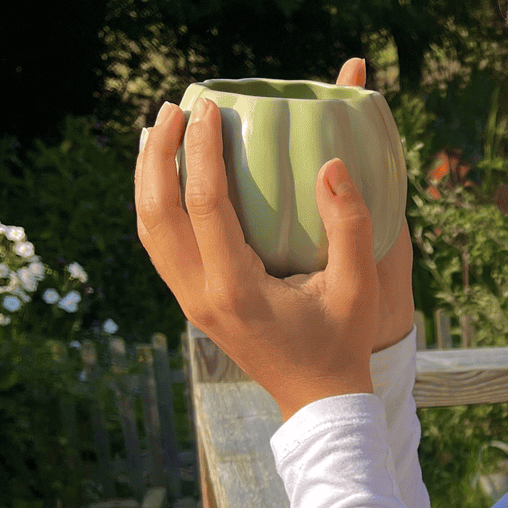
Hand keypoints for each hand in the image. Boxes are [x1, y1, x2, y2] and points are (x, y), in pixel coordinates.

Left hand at [134, 57, 411, 420]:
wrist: (318, 400)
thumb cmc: (343, 343)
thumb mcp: (359, 286)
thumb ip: (351, 223)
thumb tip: (332, 162)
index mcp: (237, 289)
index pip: (204, 204)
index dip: (202, 150)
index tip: (209, 108)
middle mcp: (203, 295)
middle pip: (157, 212)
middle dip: (158, 154)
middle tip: (174, 108)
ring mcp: (191, 303)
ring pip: (148, 230)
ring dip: (147, 176)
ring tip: (159, 131)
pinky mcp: (193, 304)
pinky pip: (159, 245)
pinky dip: (155, 204)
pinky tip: (167, 176)